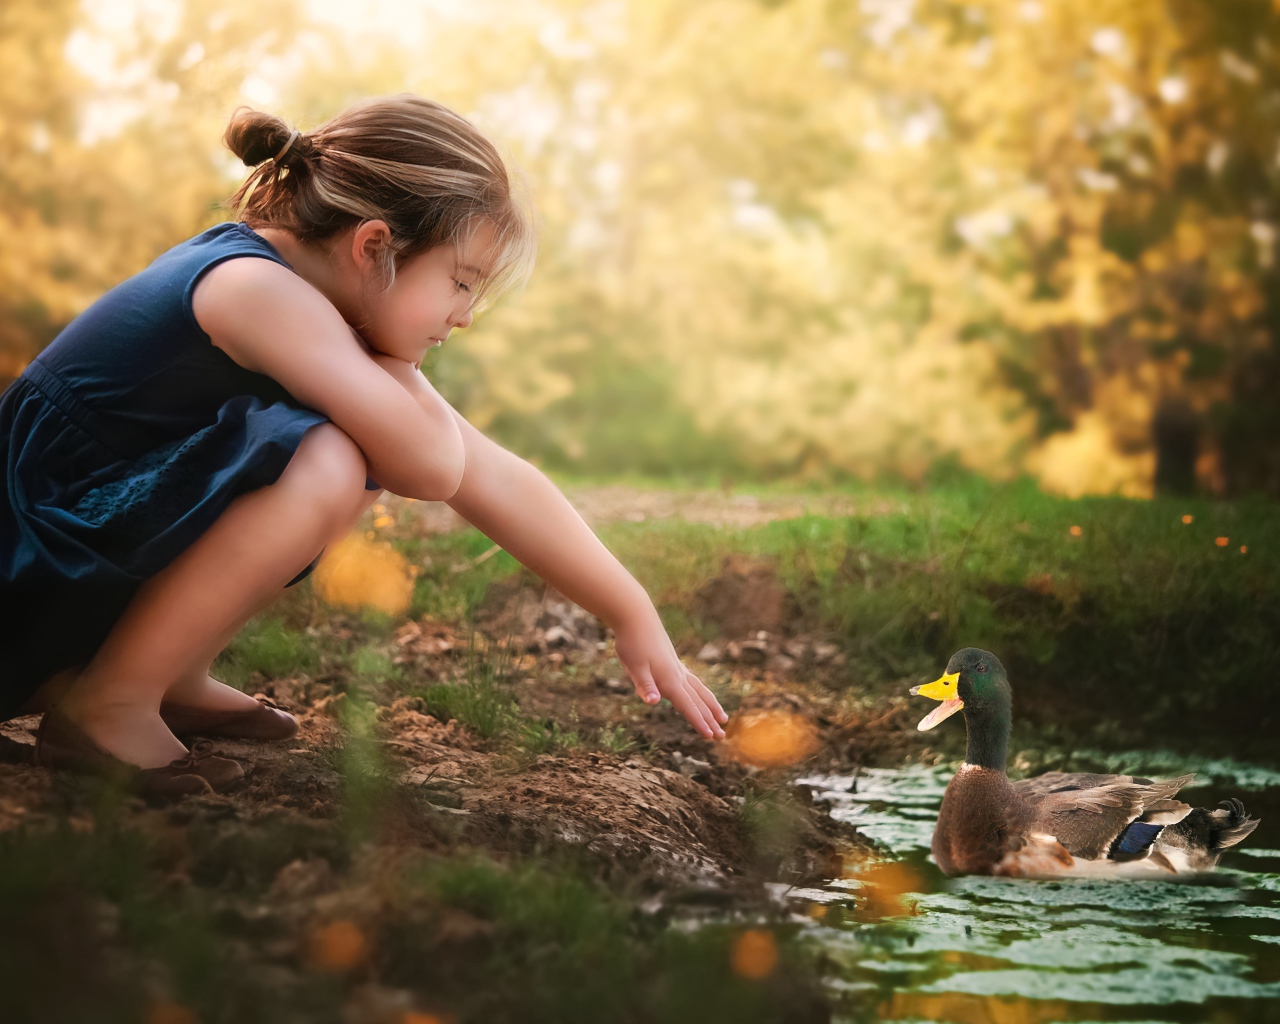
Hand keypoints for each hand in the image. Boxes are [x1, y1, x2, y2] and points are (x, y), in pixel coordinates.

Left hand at [613, 616, 727, 739]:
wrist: (636, 615)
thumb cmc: (632, 642)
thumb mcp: (634, 666)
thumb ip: (644, 685)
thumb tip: (653, 701)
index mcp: (669, 680)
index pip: (688, 706)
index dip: (699, 722)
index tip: (711, 737)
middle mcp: (678, 675)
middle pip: (698, 701)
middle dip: (710, 719)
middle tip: (722, 736)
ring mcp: (677, 667)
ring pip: (700, 690)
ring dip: (711, 706)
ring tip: (723, 717)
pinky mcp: (673, 661)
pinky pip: (693, 681)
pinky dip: (701, 692)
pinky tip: (700, 695)